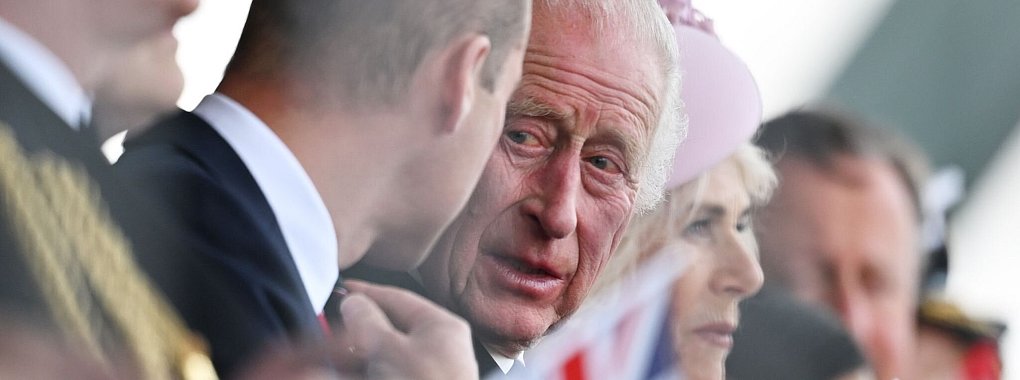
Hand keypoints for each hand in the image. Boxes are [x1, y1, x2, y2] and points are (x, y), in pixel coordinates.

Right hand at [331, 280, 477, 379]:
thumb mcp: (387, 348)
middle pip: (388, 329)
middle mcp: (438, 350)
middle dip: (355, 329)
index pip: (398, 299)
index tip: (339, 289)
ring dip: (354, 356)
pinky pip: (383, 373)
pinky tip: (340, 370)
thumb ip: (366, 320)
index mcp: (441, 328)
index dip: (366, 293)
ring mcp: (426, 375)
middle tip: (327, 325)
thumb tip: (353, 302)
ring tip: (328, 354)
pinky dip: (362, 371)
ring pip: (381, 357)